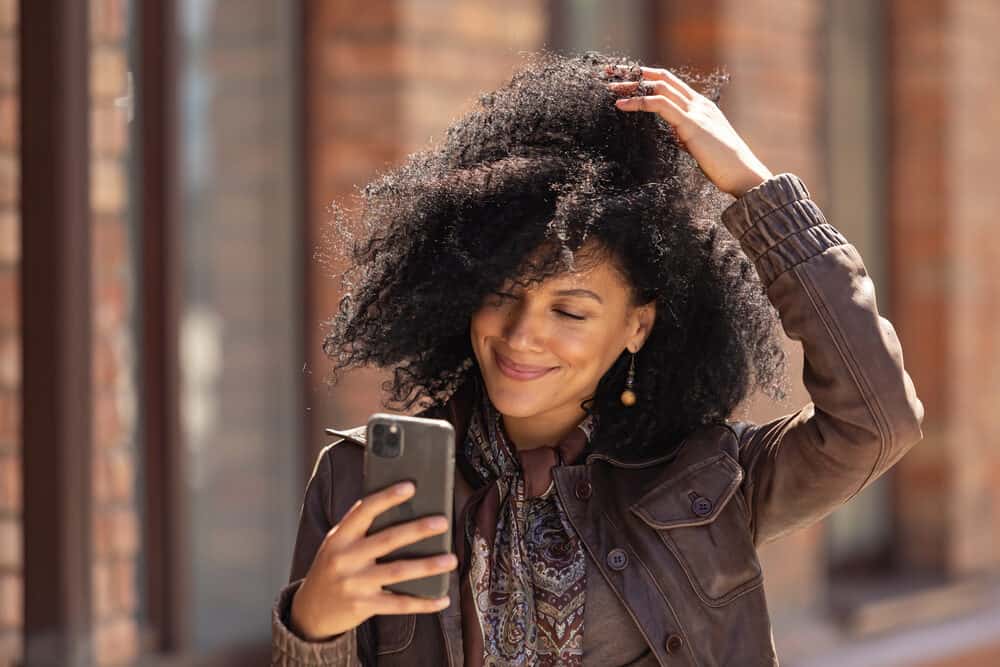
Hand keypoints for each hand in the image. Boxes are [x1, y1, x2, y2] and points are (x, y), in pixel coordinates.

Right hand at [290, 481, 457, 639]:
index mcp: (339, 537)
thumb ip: (359, 528)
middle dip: (418, 530)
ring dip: (428, 565)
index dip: (387, 497)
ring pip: (399, 571)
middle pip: (388, 540)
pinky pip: (400, 604)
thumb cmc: (332, 569)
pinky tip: (442, 599)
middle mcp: (346, 559)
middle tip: (442, 522)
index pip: (364, 510)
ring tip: (451, 559)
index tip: (410, 487)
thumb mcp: (335, 544)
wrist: (310, 612)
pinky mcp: (364, 606)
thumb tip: (398, 507)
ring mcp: (355, 584)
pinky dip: (424, 603)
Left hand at [604, 65, 772, 197]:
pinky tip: (621, 105)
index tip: (625, 77)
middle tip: (609, 72)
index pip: (670, 82)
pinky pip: (661, 106)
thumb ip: (686, 134)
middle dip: (634, 73)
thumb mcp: (700, 144)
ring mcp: (696, 111)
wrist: (743, 175)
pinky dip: (639, 102)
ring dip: (631, 85)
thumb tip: (674, 134)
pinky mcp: (692, 125)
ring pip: (659, 87)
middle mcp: (698, 103)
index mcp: (700, 106)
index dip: (646, 76)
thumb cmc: (723, 165)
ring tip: (609, 89)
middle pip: (662, 78)